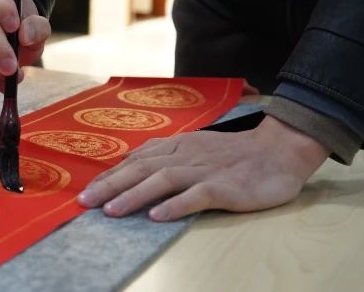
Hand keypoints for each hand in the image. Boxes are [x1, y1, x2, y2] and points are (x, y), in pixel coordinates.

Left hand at [77, 116, 329, 220]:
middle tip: (84, 203)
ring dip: (134, 195)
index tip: (86, 191)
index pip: (137, 160)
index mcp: (178, 146)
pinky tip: (158, 216)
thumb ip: (168, 156)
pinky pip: (196, 196)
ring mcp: (204, 170)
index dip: (110, 175)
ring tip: (111, 211)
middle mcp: (186, 155)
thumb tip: (134, 164)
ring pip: (163, 180)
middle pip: (141, 169)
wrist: (279, 150)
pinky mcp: (224, 187)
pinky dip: (175, 205)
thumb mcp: (197, 149)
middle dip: (110, 186)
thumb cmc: (235, 154)